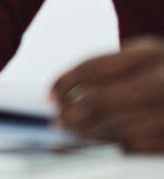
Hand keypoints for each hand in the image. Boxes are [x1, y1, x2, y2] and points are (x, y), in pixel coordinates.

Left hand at [52, 37, 163, 151]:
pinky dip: (118, 150)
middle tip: (58, 123)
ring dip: (91, 137)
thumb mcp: (148, 58)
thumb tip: (65, 95)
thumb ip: (114, 70)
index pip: (94, 67)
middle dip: (74, 114)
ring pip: (122, 130)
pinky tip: (102, 149)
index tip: (51, 96)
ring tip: (72, 138)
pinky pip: (143, 149)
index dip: (66, 82)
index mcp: (151, 52)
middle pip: (104, 101)